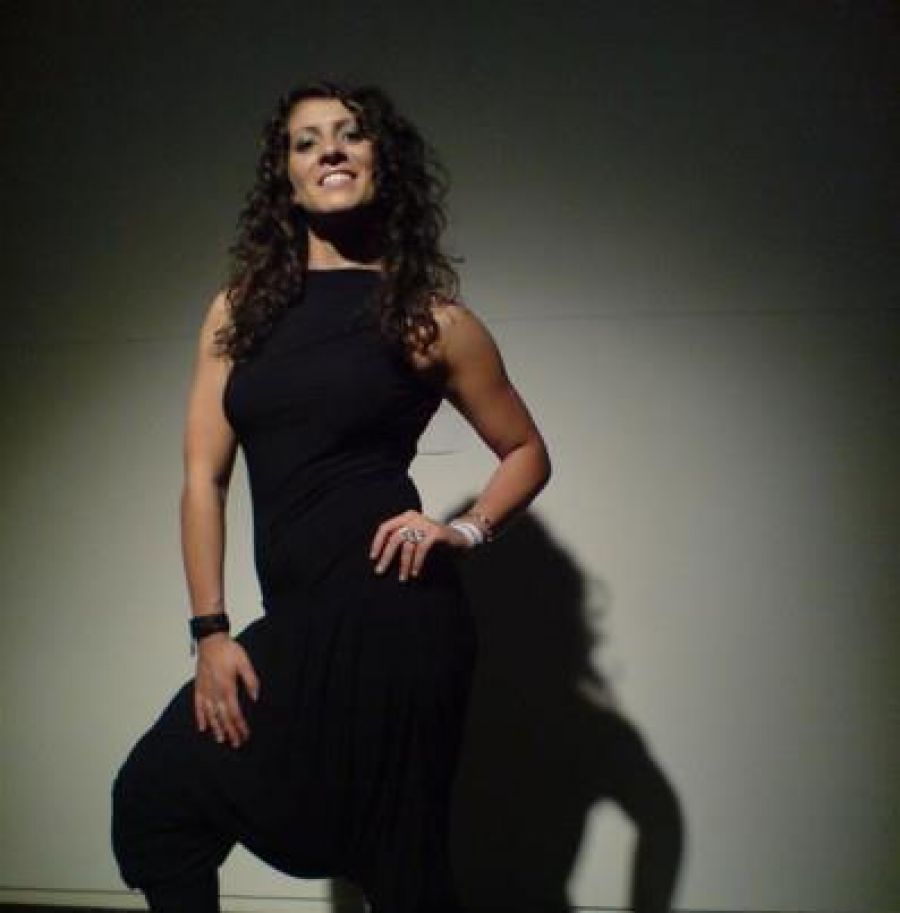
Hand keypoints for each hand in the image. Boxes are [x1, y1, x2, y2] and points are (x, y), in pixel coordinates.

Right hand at [194, 633, 259, 747]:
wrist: (210, 641)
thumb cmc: (229, 650)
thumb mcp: (244, 663)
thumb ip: (251, 681)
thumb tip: (255, 697)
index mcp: (227, 687)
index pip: (235, 713)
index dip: (240, 725)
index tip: (246, 734)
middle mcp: (215, 693)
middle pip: (223, 717)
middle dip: (230, 731)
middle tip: (236, 743)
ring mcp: (205, 691)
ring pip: (210, 715)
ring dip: (216, 728)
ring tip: (221, 739)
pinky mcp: (198, 688)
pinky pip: (198, 706)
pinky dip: (200, 717)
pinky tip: (202, 727)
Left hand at [369, 510, 469, 581]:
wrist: (459, 537)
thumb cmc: (433, 539)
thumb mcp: (415, 534)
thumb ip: (401, 538)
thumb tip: (381, 555)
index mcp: (406, 516)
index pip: (386, 527)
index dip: (377, 542)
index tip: (373, 557)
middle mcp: (414, 518)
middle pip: (394, 538)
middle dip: (386, 556)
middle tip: (380, 571)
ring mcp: (426, 524)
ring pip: (407, 546)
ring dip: (403, 564)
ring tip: (402, 578)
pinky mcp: (436, 533)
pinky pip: (421, 550)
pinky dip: (416, 563)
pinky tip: (414, 573)